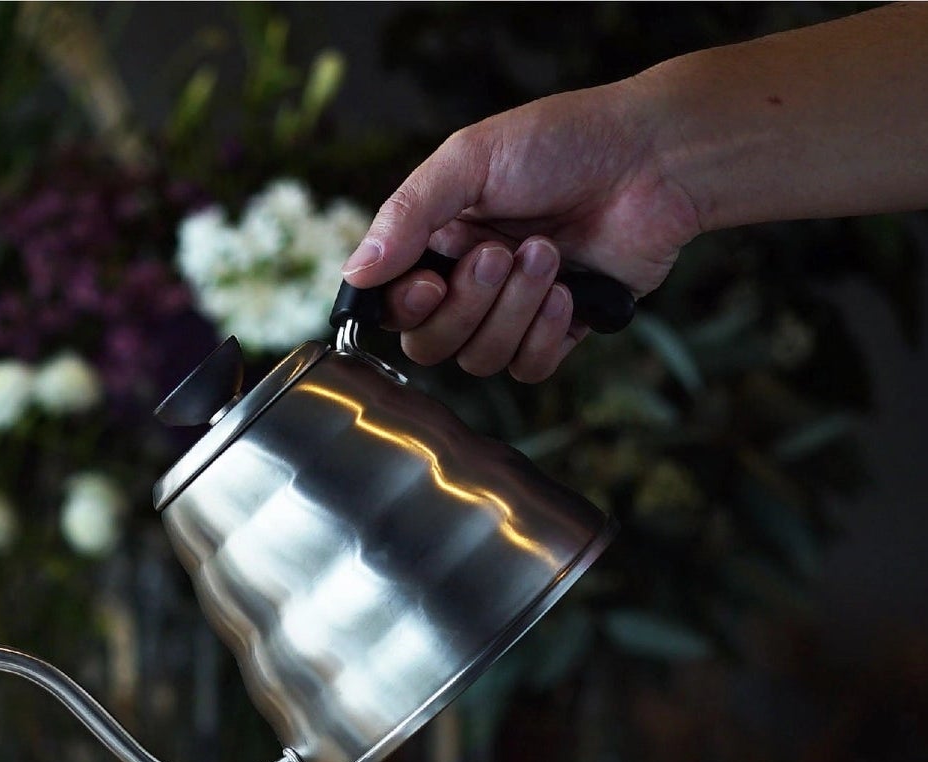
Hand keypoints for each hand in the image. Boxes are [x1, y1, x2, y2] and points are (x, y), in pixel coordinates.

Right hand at [342, 81, 702, 380]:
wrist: (655, 158)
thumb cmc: (566, 142)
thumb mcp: (470, 159)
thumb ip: (406, 216)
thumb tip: (356, 272)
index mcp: (438, 241)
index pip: (393, 306)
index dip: (405, 308)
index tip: (429, 283)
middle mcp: (470, 281)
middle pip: (431, 345)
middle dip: (467, 305)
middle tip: (500, 253)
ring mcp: (513, 310)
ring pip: (480, 359)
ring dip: (514, 309)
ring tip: (548, 254)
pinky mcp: (558, 331)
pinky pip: (527, 369)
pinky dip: (545, 335)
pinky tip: (569, 291)